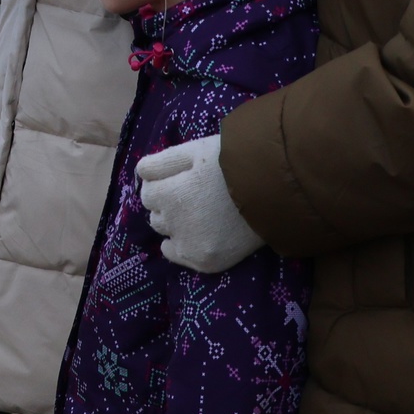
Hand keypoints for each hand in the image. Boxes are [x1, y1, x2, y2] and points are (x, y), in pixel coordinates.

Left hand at [135, 134, 263, 272]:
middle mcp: (175, 224)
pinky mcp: (205, 262)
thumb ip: (162, 161)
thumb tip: (139, 173)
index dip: (163, 183)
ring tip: (201, 212)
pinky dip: (180, 245)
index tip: (183, 180)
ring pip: (164, 233)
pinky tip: (198, 232)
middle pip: (155, 213)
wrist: (274, 192)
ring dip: (174, 223)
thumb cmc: (233, 165)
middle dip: (168, 204)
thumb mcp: (195, 150)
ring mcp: (190, 246)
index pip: (147, 192)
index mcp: (169, 195)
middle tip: (195, 196)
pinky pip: (174, 254)